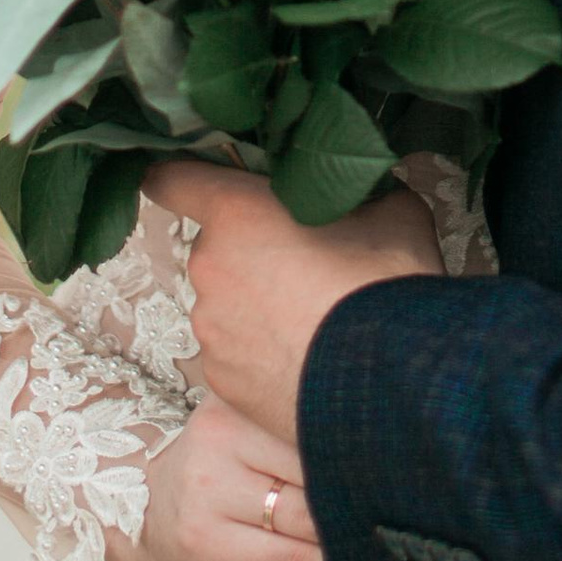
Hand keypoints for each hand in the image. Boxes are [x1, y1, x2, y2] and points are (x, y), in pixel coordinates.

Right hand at [110, 397, 411, 560]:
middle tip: (444, 498)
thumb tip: (403, 429)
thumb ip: (304, 422)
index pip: (323, 411)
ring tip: (424, 543)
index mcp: (240, 396)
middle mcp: (222, 434)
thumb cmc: (219, 468)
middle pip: (321, 461)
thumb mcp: (250, 428)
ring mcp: (210, 489)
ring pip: (314, 513)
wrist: (138, 511)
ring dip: (372, 533)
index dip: (378, 434)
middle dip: (380, 485)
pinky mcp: (208, 542)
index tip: (433, 445)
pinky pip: (296, 559)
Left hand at [149, 160, 439, 446]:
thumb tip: (358, 193)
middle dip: (250, 248)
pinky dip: (261, 351)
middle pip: (216, 246)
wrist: (391, 383)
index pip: (170, 179)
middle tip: (304, 261)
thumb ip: (352, 191)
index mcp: (235, 212)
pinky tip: (306, 355)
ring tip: (312, 319)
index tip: (202, 185)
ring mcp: (211, 329)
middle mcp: (209, 267)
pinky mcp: (222, 381)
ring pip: (226, 301)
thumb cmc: (384, 281)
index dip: (183, 178)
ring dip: (256, 302)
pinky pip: (235, 351)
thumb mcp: (389, 207)